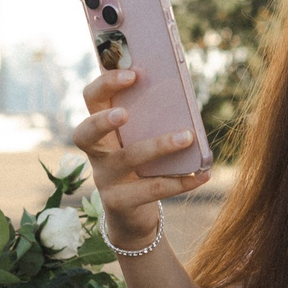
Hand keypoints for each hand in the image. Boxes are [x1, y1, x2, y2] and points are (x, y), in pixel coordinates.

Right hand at [69, 70, 210, 251]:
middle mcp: (97, 152)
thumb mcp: (142, 139)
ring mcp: (105, 179)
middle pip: (86, 132)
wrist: (132, 213)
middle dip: (103, 121)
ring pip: (127, 159)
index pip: (91, 99)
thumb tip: (183, 96)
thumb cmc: (142, 164)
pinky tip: (202, 175)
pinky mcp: (120, 202)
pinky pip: (151, 189)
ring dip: (159, 145)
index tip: (132, 74)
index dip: (105, 85)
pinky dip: (180, 181)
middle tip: (125, 114)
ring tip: (187, 137)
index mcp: (101, 128)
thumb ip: (152, 118)